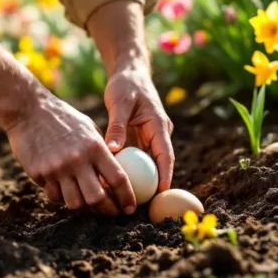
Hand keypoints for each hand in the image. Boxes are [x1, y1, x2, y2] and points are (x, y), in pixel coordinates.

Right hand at [5, 92, 136, 215]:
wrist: (29, 110)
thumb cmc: (64, 119)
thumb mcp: (89, 130)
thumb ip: (102, 152)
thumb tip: (115, 177)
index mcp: (95, 147)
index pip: (118, 179)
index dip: (127, 197)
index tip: (130, 208)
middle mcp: (77, 160)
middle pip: (97, 198)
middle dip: (108, 210)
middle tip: (112, 212)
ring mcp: (56, 169)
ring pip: (75, 203)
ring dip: (84, 208)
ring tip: (89, 204)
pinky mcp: (39, 174)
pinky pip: (54, 196)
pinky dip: (62, 198)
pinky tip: (65, 192)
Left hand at [103, 62, 174, 191]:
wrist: (129, 73)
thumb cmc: (125, 85)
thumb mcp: (120, 103)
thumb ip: (116, 126)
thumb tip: (112, 150)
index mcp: (159, 125)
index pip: (166, 155)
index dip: (165, 175)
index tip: (161, 192)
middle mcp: (158, 134)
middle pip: (160, 164)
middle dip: (155, 184)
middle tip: (145, 204)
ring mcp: (150, 137)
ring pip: (149, 163)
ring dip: (143, 180)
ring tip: (131, 200)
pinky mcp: (141, 139)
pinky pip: (138, 158)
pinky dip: (132, 169)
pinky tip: (118, 183)